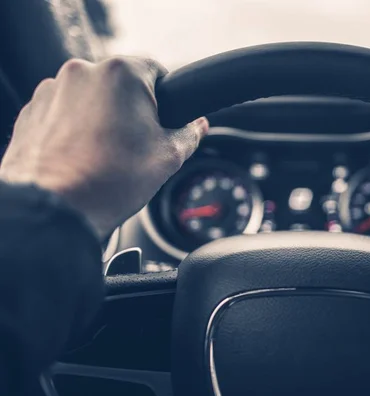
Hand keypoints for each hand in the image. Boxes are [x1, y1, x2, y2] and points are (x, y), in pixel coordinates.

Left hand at [0, 57, 207, 238]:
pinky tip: (83, 156)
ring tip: (107, 154)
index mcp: (122, 74)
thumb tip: (198, 126)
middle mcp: (82, 73)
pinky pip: (63, 113)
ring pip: (91, 98)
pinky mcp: (31, 112)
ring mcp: (52, 91)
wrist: (55, 210)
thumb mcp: (167, 158)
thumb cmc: (110, 182)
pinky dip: (75, 129)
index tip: (164, 118)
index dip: (166, 97)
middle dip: (131, 109)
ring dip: (102, 118)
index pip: (156, 70)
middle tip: (137, 144)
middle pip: (120, 85)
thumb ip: (189, 134)